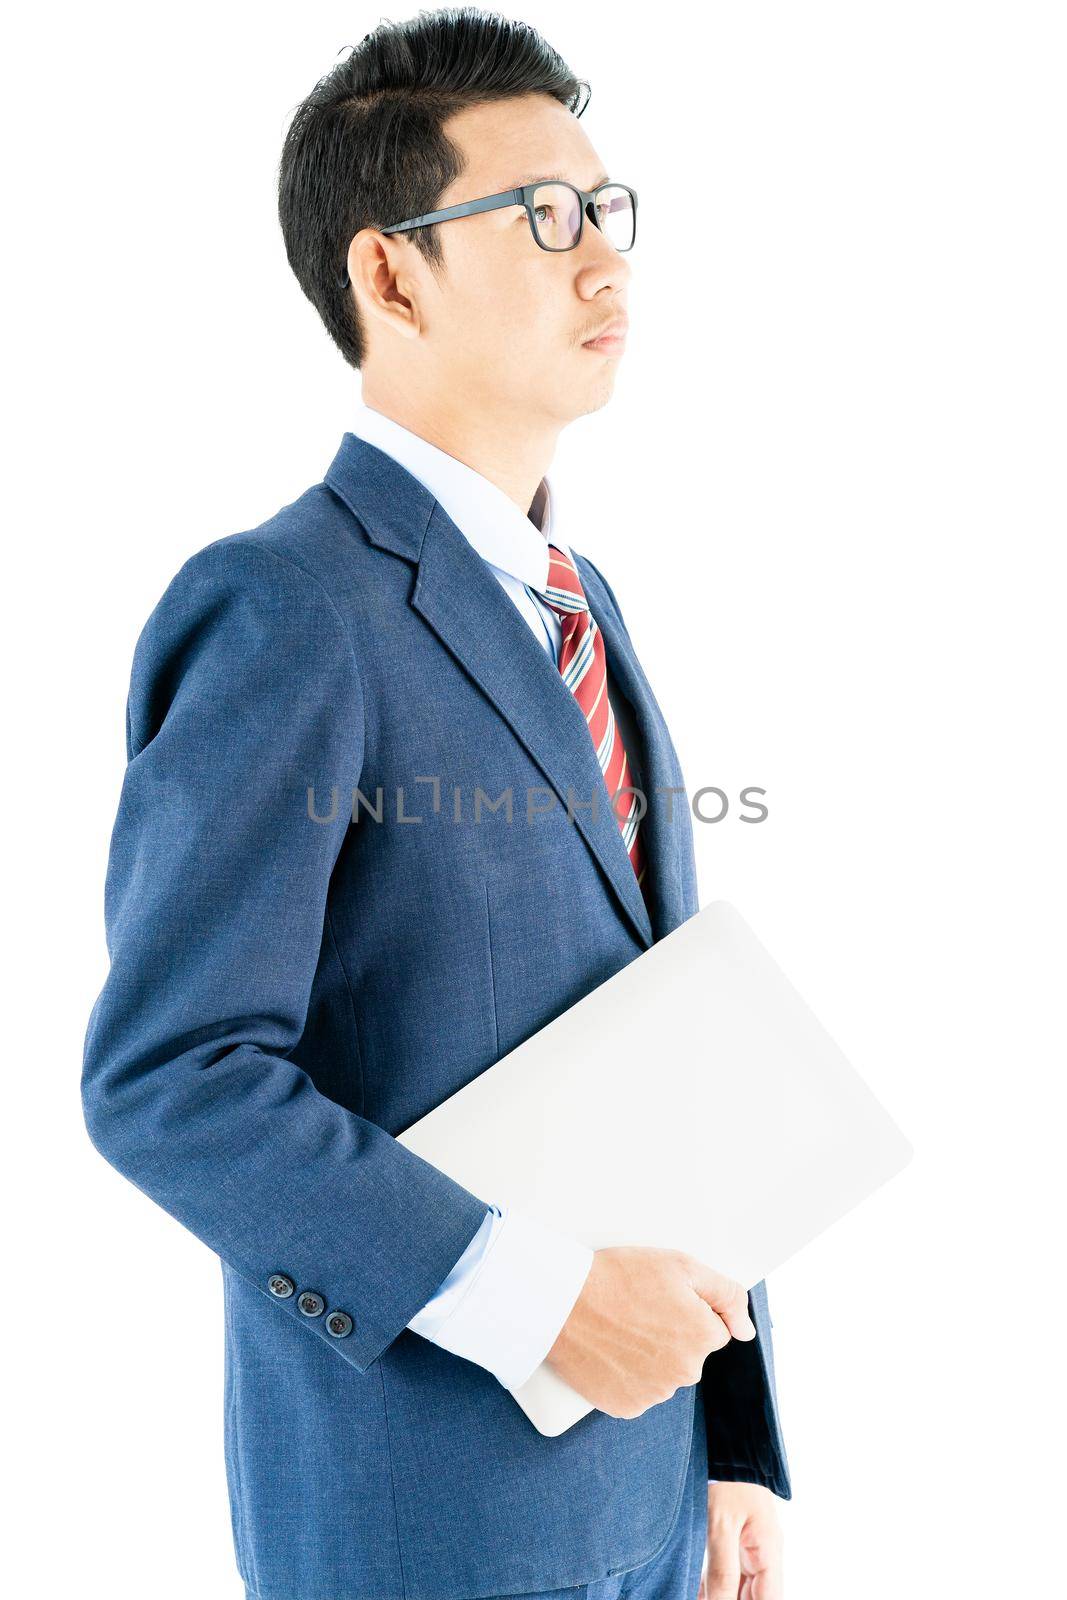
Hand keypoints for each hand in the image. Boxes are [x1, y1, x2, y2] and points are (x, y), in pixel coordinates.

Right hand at [543, 1246, 754, 1418]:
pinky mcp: (626, 1407)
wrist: (562, 1303)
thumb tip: (746, 1331)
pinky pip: (639, 1392)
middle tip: (638, 1310)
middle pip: (690, 1353)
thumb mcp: (681, 1266)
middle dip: (673, 1334)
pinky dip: (629, 1376)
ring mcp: (655, 1394)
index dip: (689, 1310)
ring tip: (620, 1328)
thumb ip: (726, 1294)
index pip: (714, 1328)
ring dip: (651, 1356)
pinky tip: (612, 1351)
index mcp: (702, 1337)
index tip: (662, 1298)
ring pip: (665, 1374)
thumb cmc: (619, 1277)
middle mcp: (685, 1372)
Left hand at [697, 1481, 783, 1599]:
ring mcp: (748, 1548)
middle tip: (706, 1599)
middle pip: (755, 1596)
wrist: (727, 1443)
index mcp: (768, 1552)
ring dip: (719, 1596)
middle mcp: (763, 1554)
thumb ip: (722, 1571)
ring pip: (739, 1588)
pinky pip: (726, 1573)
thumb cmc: (728, 1478)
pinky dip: (712, 1587)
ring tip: (698, 1596)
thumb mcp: (721, 1526)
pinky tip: (696, 1592)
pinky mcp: (732, 1540)